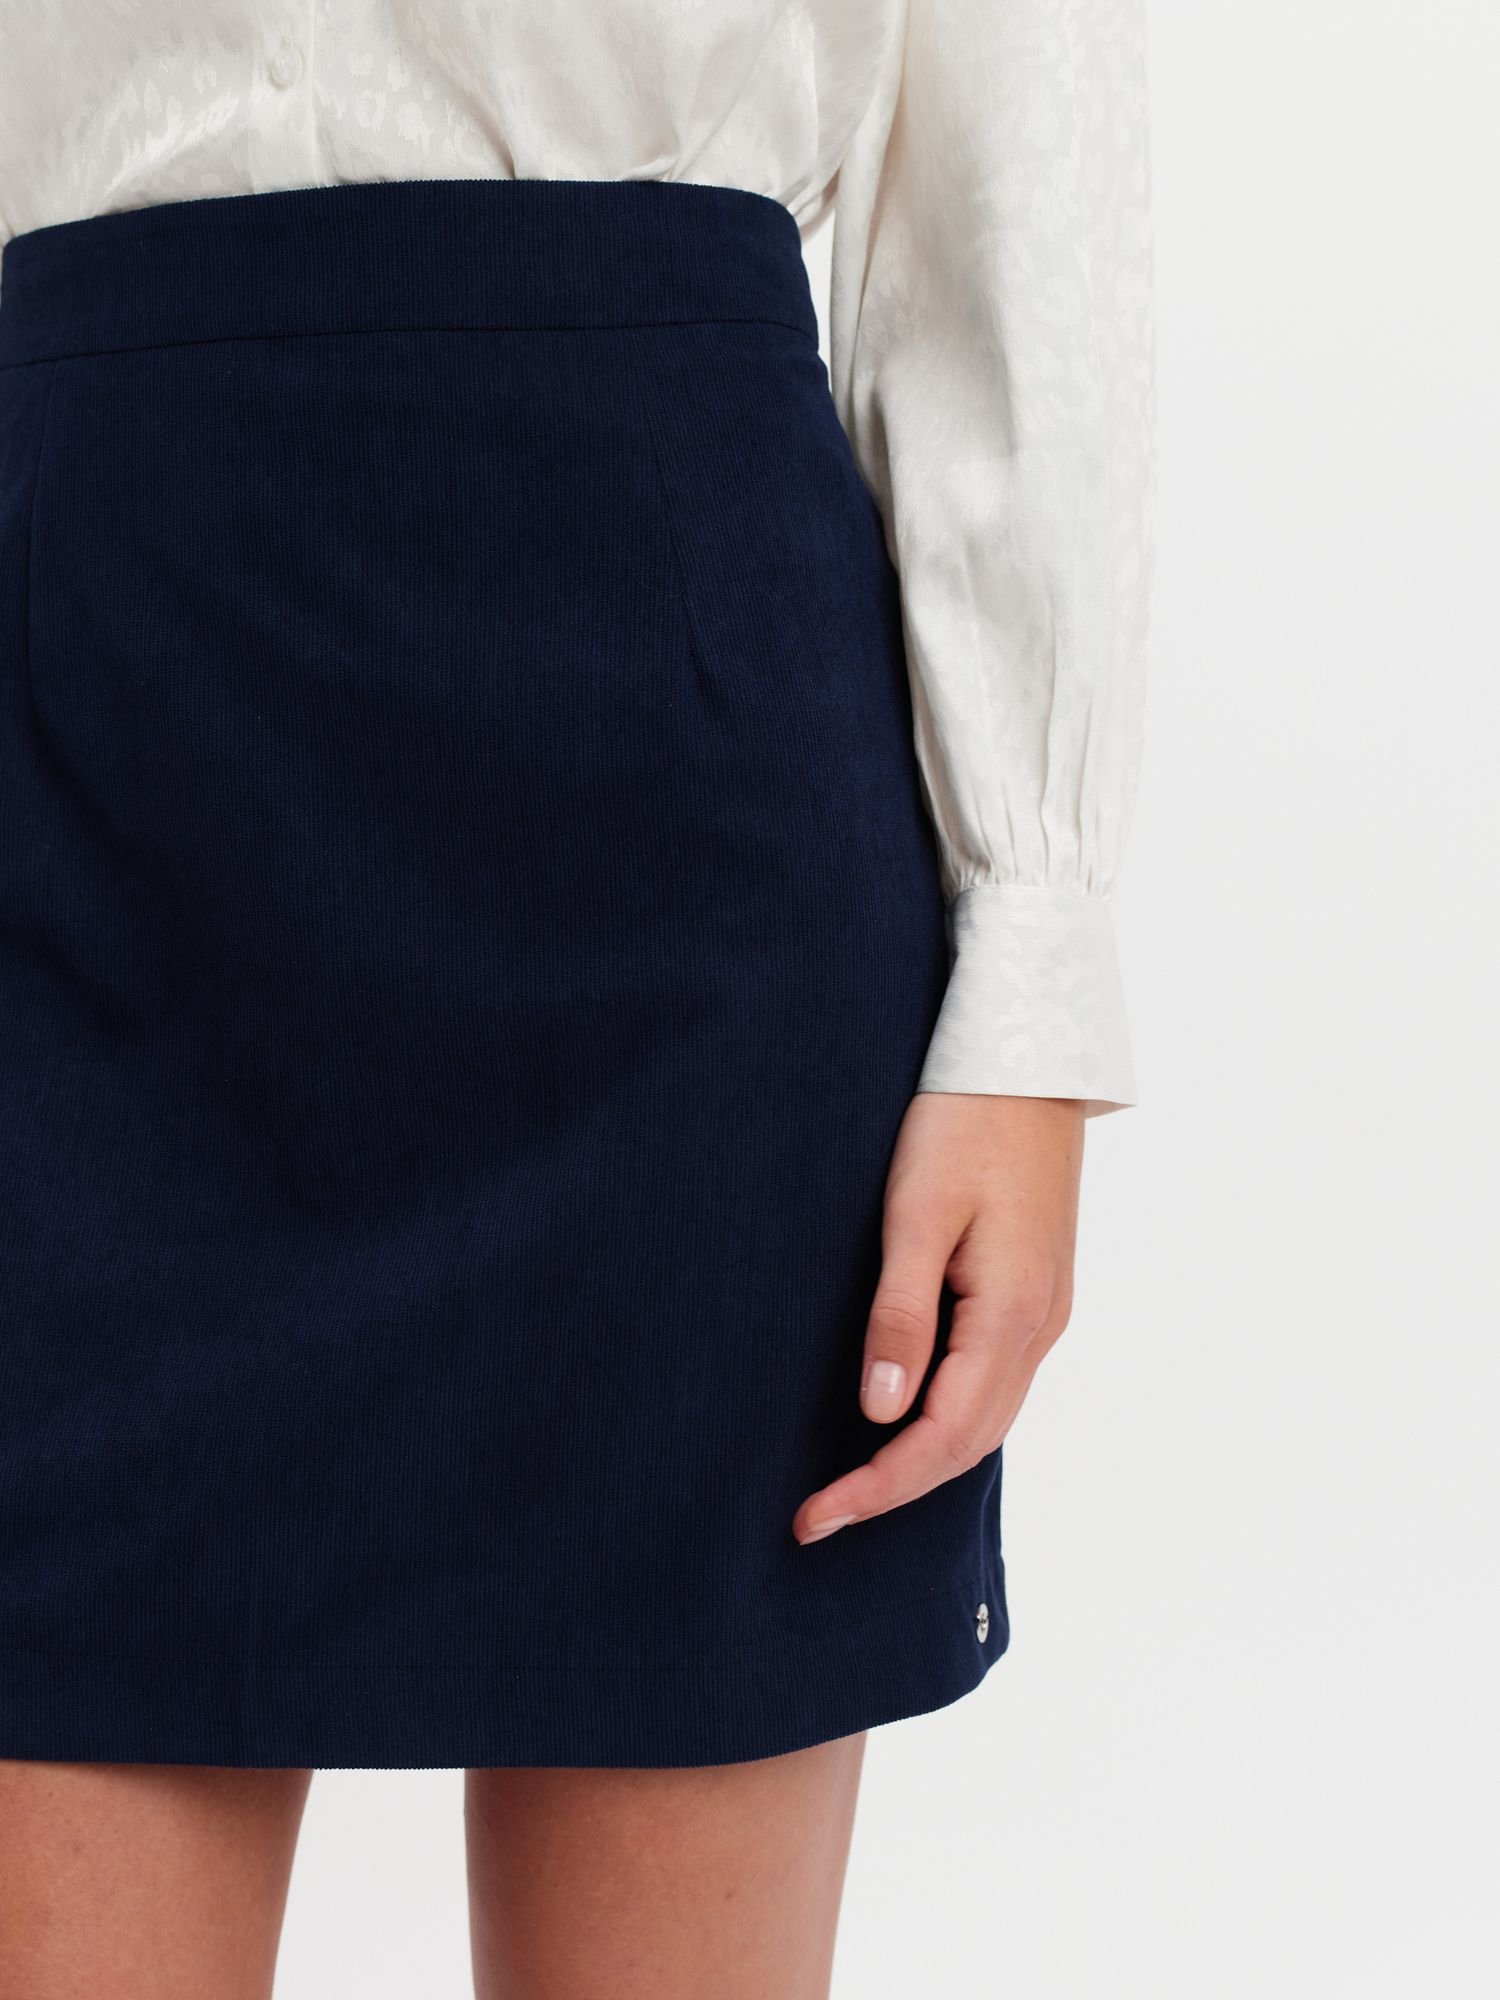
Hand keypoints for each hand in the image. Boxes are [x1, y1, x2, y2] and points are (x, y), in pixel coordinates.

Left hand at [792, 1091, 1085, 1542]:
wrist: (1029, 1060)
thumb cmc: (964, 1124)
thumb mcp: (916, 1214)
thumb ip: (899, 1316)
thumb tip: (881, 1414)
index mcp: (1013, 1315)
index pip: (943, 1438)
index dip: (878, 1487)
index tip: (814, 1517)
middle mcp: (1040, 1327)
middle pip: (969, 1444)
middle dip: (894, 1488)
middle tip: (817, 1515)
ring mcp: (1044, 1311)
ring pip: (986, 1419)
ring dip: (922, 1461)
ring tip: (851, 1483)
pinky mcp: (1035, 1292)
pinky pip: (993, 1383)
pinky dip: (948, 1420)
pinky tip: (904, 1419)